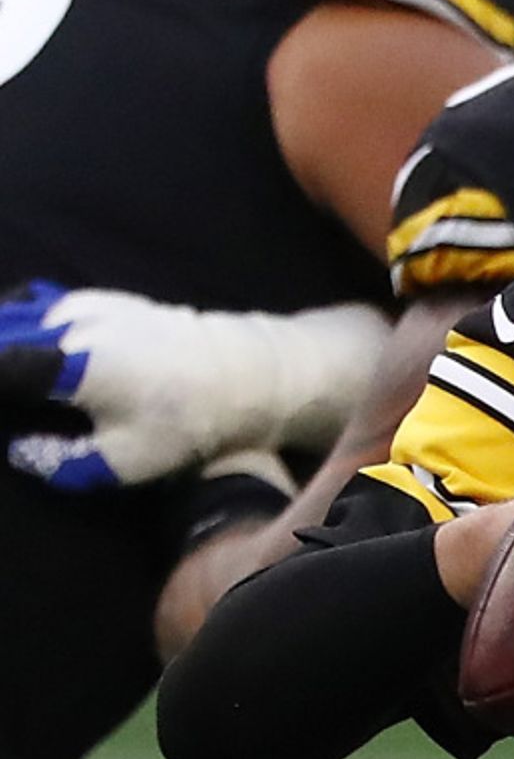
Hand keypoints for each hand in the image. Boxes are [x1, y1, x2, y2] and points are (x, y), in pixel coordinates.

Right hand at [0, 281, 387, 490]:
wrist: (244, 372)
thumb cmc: (186, 420)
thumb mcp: (126, 459)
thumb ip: (64, 460)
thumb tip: (20, 450)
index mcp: (72, 364)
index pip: (1, 363)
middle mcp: (75, 325)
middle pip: (5, 331)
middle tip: (4, 387)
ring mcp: (92, 305)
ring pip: (23, 313)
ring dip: (6, 334)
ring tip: (7, 366)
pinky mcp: (108, 299)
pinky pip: (48, 305)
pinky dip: (26, 320)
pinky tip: (21, 338)